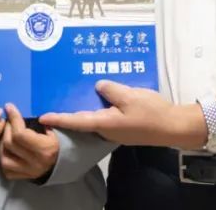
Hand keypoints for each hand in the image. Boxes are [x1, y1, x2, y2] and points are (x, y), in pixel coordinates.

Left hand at [0, 104, 59, 180]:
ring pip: (4, 157)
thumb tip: (23, 113)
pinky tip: (8, 148)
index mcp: (44, 149)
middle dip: (6, 128)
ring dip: (2, 143)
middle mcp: (34, 162)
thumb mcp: (55, 131)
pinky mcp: (22, 178)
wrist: (62, 165)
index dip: (13, 118)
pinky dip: (4, 157)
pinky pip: (5, 168)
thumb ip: (42, 121)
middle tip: (9, 121)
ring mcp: (27, 172)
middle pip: (9, 143)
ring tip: (7, 134)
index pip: (20, 134)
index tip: (9, 107)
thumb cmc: (59, 144)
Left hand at [40, 81, 206, 148]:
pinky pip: (106, 116)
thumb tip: (98, 86)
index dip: (59, 118)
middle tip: (53, 99)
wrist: (173, 126)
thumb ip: (111, 90)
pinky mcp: (124, 126)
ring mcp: (115, 129)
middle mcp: (107, 129)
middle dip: (68, 111)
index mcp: (105, 123)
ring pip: (94, 118)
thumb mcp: (130, 96)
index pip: (76, 121)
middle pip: (83, 120)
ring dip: (83, 108)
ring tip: (71, 94)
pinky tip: (98, 96)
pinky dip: (98, 107)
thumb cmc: (151, 112)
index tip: (42, 117)